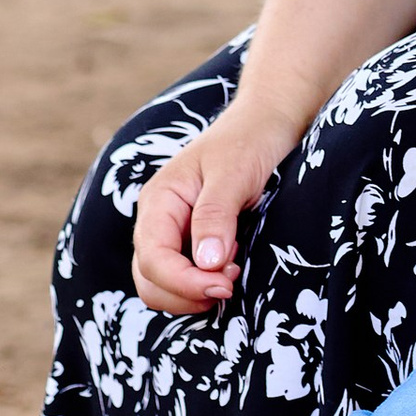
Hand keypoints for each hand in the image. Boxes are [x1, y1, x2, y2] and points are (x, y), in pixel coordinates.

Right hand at [131, 109, 288, 314]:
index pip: (153, 260)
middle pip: (150, 280)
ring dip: (195, 292)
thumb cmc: (248, 139)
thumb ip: (215, 216)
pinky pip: (185, 278)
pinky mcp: (191, 242)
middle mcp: (158, 221)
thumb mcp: (233, 173)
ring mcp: (173, 233)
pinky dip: (204, 285)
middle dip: (188, 293)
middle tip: (232, 282)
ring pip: (163, 285)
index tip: (225, 286)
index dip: (184, 283)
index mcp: (159, 201)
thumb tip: (206, 264)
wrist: (265, 123)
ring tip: (234, 271)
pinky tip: (232, 267)